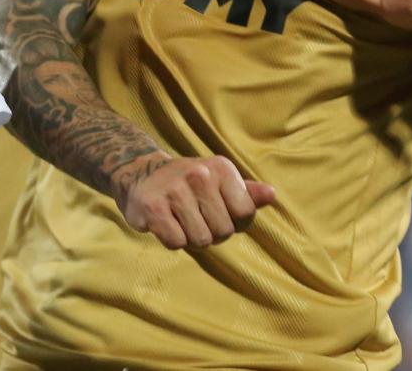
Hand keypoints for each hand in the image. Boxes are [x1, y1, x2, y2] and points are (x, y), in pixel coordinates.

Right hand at [114, 153, 276, 251]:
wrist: (140, 172)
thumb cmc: (189, 184)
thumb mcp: (219, 182)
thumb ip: (247, 192)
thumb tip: (272, 195)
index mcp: (221, 168)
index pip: (245, 214)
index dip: (233, 222)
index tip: (216, 211)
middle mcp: (199, 174)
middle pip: (223, 232)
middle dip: (210, 232)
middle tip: (194, 217)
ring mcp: (175, 190)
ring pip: (200, 240)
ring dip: (191, 238)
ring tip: (180, 220)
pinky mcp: (153, 207)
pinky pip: (176, 242)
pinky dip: (171, 240)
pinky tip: (165, 222)